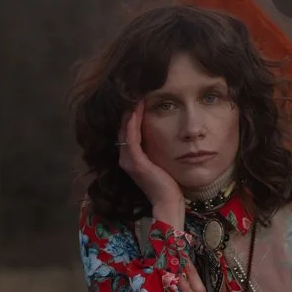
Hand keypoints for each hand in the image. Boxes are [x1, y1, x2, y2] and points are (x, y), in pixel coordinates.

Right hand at [118, 101, 184, 229]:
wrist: (168, 204)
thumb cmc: (169, 185)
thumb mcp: (161, 161)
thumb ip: (158, 149)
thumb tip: (166, 133)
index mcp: (131, 157)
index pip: (127, 129)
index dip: (131, 112)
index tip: (139, 94)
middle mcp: (125, 158)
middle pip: (123, 126)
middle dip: (128, 107)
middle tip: (133, 87)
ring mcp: (128, 160)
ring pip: (125, 128)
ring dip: (129, 109)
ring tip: (134, 92)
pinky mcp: (136, 162)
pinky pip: (131, 136)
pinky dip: (133, 120)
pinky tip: (138, 106)